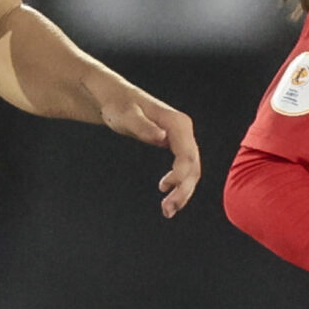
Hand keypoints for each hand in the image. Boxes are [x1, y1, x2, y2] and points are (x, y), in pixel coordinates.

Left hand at [95, 84, 200, 216]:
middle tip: (167, 210)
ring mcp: (181, 137)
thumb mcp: (126, 116)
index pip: (188, 155)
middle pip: (193, 166)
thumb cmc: (118, 105)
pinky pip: (183, 167)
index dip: (180, 176)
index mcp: (178, 123)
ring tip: (168, 210)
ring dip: (182, 191)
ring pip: (191, 169)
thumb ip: (143, 128)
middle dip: (183, 190)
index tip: (163, 189)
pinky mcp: (175, 144)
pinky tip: (167, 194)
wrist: (115, 98)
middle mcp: (183, 130)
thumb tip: (162, 138)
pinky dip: (179, 183)